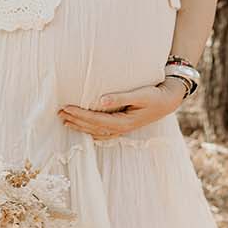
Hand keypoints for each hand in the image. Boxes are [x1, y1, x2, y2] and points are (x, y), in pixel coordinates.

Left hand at [58, 79, 186, 139]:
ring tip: (65, 121)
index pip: (95, 120)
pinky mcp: (123, 127)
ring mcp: (121, 130)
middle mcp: (120, 129)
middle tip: (59, 113)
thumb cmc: (154, 96)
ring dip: (80, 126)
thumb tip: (101, 100)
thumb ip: (120, 98)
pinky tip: (83, 129)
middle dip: (75, 121)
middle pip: (92, 127)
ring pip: (95, 132)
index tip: (65, 108)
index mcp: (122, 122)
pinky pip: (102, 132)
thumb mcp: (139, 94)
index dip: (79, 115)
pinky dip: (90, 131)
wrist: (168, 101)